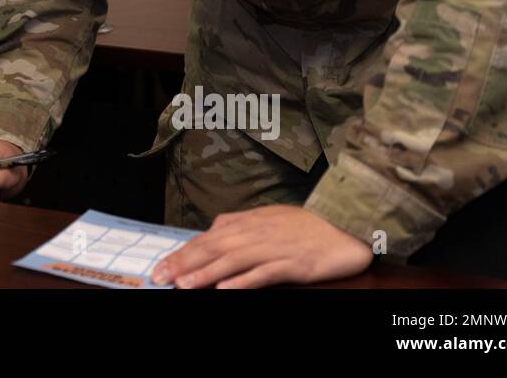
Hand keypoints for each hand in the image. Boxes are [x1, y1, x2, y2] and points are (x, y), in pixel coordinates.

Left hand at [151, 205, 373, 288]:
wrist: (346, 224)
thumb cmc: (305, 224)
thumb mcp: (267, 218)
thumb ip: (240, 224)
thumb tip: (213, 229)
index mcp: (247, 223)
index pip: (207, 239)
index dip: (182, 253)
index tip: (160, 267)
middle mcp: (256, 234)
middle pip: (214, 249)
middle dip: (185, 264)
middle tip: (161, 277)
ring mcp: (275, 249)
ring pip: (233, 261)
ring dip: (207, 274)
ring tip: (184, 285)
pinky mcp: (294, 265)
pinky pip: (265, 273)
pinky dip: (245, 281)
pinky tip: (227, 289)